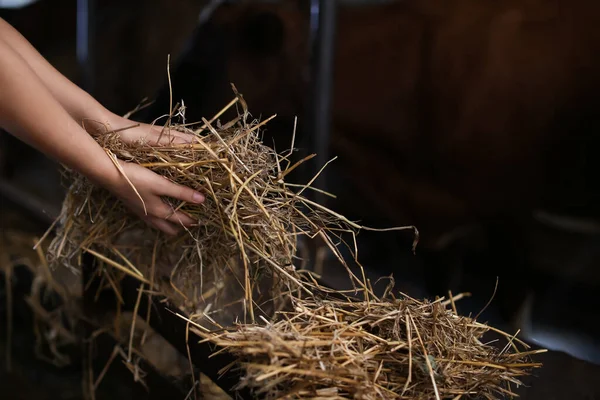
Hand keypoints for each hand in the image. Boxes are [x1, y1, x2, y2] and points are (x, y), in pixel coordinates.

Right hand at [102, 116, 203, 234]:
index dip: (192, 221)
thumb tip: (202, 200)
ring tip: (177, 219)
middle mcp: (150, 216)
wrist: (108, 175)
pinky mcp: (133, 205)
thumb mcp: (161, 185)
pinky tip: (157, 209)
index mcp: (159, 212)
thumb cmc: (137, 179)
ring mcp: (140, 212)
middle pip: (168, 228)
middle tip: (191, 222)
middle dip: (180, 227)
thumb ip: (181, 192)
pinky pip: (150, 217)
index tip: (203, 220)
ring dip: (169, 223)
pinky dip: (158, 217)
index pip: (180, 221)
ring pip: (158, 223)